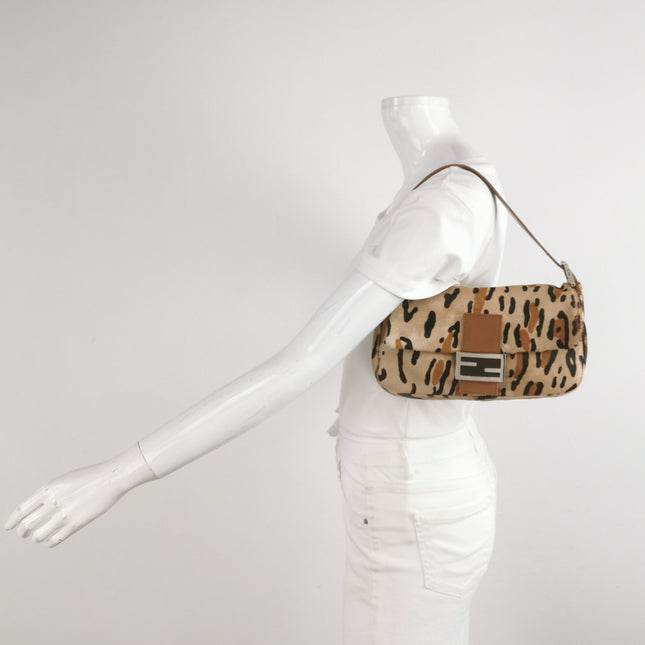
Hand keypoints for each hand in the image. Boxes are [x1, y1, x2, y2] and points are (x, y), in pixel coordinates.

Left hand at [5, 444, 156, 547]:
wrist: (110, 479)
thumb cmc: (90, 477)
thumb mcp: (64, 480)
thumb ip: (49, 494)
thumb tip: (37, 509)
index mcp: (48, 489)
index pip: (21, 510)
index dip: (12, 521)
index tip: (9, 527)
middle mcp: (52, 502)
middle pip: (26, 525)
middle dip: (23, 531)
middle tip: (24, 533)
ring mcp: (63, 514)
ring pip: (38, 535)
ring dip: (37, 537)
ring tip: (40, 536)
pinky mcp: (75, 524)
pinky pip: (55, 540)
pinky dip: (50, 542)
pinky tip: (51, 540)